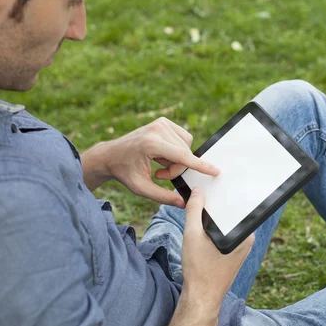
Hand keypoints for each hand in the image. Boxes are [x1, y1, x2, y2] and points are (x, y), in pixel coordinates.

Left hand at [86, 117, 219, 206]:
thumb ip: (163, 197)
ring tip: (158, 165)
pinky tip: (161, 155)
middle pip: (185, 154)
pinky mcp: (163, 122)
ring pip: (186, 146)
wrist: (111, 155)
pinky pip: (183, 138)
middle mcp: (157, 129)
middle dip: (177, 168)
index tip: (215, 171)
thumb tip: (183, 203)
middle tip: (159, 175)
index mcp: (151, 144)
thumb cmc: (124, 172)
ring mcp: (160, 123)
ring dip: (177, 159)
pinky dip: (177, 150)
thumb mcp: (141, 188)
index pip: (182, 156)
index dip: (200, 166)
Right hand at [180, 187, 253, 311]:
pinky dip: (213, 230)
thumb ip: (194, 210)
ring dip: (212, 219)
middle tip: (200, 195)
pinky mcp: (235, 254)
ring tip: (198, 211)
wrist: (201, 298)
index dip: (222, 194)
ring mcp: (242, 248)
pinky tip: (201, 230)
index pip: (235, 205)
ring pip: (226, 225)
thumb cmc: (199, 268)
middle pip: (230, 214)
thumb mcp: (192, 235)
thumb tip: (197, 191)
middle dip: (215, 206)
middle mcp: (247, 239)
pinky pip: (224, 234)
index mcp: (243, 234)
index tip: (210, 186)